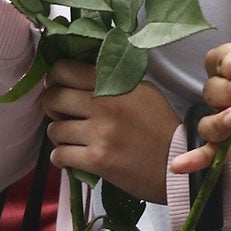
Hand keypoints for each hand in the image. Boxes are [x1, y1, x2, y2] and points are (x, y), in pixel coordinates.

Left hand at [40, 59, 179, 202]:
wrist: (178, 160)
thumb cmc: (161, 126)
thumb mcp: (142, 91)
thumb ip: (112, 80)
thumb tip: (78, 76)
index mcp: (114, 83)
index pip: (64, 69)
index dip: (55, 79)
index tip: (59, 87)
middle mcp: (104, 104)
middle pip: (52, 97)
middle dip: (52, 107)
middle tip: (63, 114)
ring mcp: (100, 133)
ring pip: (53, 130)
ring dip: (59, 136)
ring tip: (73, 139)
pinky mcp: (97, 160)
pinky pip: (59, 156)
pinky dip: (61, 157)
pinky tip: (73, 156)